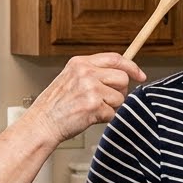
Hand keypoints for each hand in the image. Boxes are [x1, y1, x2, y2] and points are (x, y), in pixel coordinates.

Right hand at [25, 54, 145, 143]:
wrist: (42, 123)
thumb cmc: (55, 105)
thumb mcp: (70, 78)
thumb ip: (92, 73)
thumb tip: (121, 75)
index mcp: (80, 63)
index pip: (115, 58)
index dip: (131, 67)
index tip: (140, 75)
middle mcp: (85, 73)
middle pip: (122, 78)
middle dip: (120, 91)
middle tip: (108, 100)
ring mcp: (90, 89)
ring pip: (120, 98)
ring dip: (111, 107)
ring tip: (92, 109)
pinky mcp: (93, 106)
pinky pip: (112, 113)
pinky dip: (104, 119)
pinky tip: (89, 117)